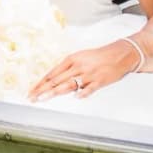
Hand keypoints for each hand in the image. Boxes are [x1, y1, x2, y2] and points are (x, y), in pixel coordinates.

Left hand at [29, 41, 143, 101]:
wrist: (120, 54)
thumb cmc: (98, 57)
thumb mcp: (80, 58)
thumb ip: (67, 69)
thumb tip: (53, 81)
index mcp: (72, 59)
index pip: (52, 73)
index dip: (40, 83)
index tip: (31, 91)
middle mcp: (78, 66)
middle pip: (57, 80)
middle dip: (42, 90)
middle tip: (31, 98)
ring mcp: (89, 74)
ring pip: (68, 84)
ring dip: (54, 92)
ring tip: (42, 99)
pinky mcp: (100, 80)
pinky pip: (90, 88)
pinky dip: (83, 93)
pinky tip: (76, 97)